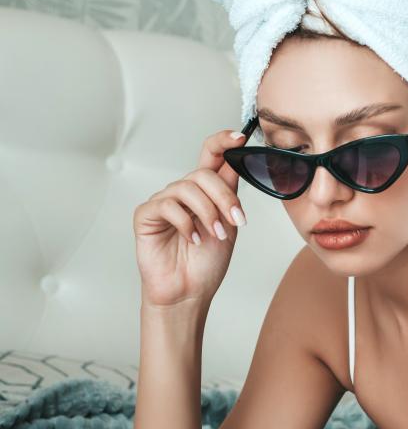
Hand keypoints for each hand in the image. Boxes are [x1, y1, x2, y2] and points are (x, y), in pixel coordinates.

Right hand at [133, 129, 247, 309]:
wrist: (190, 291)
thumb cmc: (207, 262)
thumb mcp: (229, 224)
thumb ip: (231, 195)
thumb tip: (239, 163)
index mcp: (206, 192)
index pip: (212, 156)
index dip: (223, 142)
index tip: (240, 137)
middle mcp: (184, 193)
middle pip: (203, 174)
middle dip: (224, 196)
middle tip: (235, 220)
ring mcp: (164, 202)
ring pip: (187, 188)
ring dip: (208, 212)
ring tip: (215, 235)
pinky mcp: (147, 215)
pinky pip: (168, 205)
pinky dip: (187, 223)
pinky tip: (194, 239)